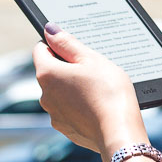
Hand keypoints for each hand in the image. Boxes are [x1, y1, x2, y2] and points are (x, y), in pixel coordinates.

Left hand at [33, 23, 147, 161]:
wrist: (120, 131)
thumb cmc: (109, 92)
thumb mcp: (91, 59)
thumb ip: (67, 43)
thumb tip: (50, 30)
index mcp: (47, 74)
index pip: (40, 49)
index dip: (58, 45)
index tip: (76, 49)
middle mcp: (44, 95)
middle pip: (51, 72)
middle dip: (68, 67)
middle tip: (93, 69)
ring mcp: (54, 115)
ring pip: (60, 92)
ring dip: (73, 87)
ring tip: (98, 89)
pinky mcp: (65, 129)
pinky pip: (69, 110)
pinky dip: (79, 106)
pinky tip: (97, 105)